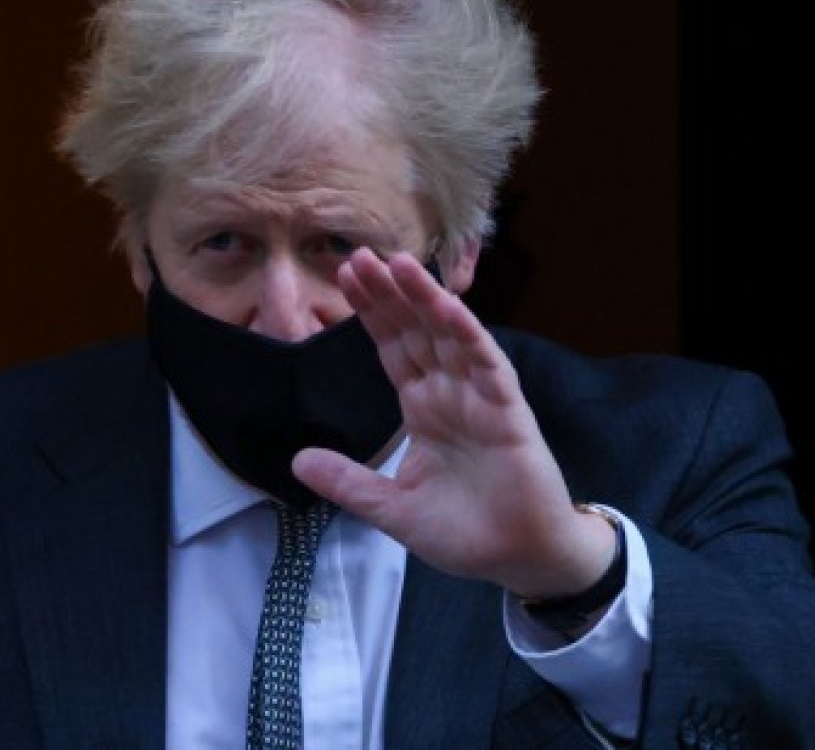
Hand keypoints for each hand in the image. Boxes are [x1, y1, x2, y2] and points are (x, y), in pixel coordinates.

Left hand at [293, 249, 616, 597]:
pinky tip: (448, 307)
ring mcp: (480, 397)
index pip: (391, 348)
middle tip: (359, 255)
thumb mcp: (393, 510)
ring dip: (426, 299)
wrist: (518, 559)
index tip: (346, 277)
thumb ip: (349, 483)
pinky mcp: (508, 410)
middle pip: (414, 331)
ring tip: (399, 263)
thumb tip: (297, 462)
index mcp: (422, 408)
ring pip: (450, 335)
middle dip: (389, 294)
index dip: (370, 313)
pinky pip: (487, 363)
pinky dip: (468, 333)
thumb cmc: (465, 532)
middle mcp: (449, 392)